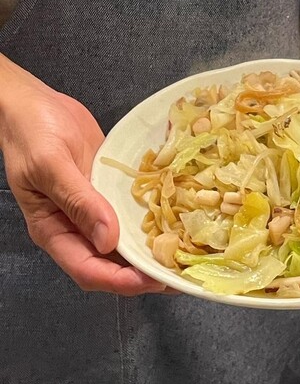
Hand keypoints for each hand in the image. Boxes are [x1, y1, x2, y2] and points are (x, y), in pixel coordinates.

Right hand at [0, 59, 170, 294]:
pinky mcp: (108, 189)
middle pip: (111, 263)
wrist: (34, 103)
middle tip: (180, 272)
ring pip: (124, 240)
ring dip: (151, 249)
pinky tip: (176, 218)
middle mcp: (75, 226)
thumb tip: (108, 239)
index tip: (153, 279)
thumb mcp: (50, 165)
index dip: (121, 281)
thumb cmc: (31, 133)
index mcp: (54, 230)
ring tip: (185, 253)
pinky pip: (130, 211)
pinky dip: (151, 218)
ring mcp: (94, 208)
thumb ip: (78, 201)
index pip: (88, 270)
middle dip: (143, 273)